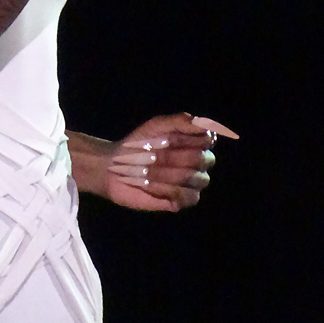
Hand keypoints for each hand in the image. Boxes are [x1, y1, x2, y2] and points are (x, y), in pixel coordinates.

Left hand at [78, 113, 238, 212]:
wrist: (116, 166)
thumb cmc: (138, 143)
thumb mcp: (155, 126)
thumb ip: (179, 121)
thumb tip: (201, 123)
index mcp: (195, 143)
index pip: (207, 139)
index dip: (187, 139)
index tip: (166, 138)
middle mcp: (199, 163)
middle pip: (203, 160)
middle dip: (173, 157)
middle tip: (150, 155)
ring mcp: (192, 183)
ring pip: (196, 179)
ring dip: (167, 173)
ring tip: (145, 171)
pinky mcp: (182, 201)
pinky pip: (187, 196)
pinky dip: (166, 190)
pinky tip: (149, 185)